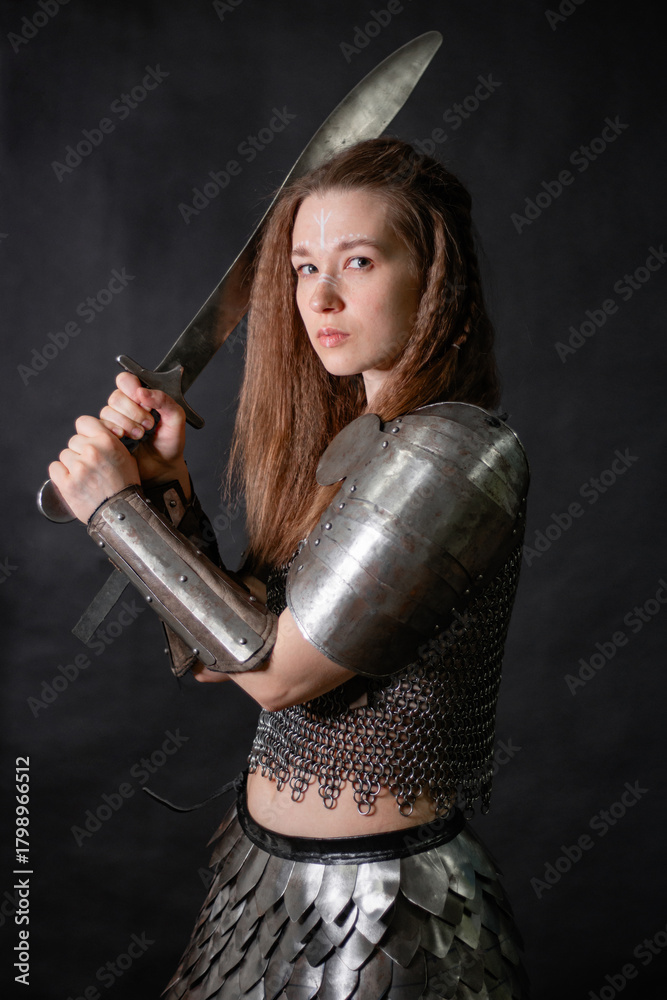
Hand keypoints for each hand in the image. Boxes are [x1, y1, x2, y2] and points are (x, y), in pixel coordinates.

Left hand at [49, 415, 140, 522]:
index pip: (83, 422)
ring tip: (85, 477)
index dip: (84, 432)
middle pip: (73, 441)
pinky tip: (73, 481)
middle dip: (80, 451)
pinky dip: (61, 474)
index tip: (87, 440)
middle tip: (90, 466)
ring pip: (64, 455)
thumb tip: (96, 436)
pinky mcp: (67, 482)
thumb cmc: (125, 486)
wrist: (122, 512)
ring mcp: (78, 467)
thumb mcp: (126, 457)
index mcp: (106, 441)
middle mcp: (91, 451)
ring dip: (71, 464)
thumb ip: (110, 443)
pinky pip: (55, 468)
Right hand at [99, 372, 188, 494]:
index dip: (132, 389)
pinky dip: (113, 431)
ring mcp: (114, 420)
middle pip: (116, 397)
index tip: (144, 402)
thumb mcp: (176, 419)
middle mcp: (125, 406)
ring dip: (126, 424)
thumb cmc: (170, 443)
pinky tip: (124, 438)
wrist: (162, 467)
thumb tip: (142, 392)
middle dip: (133, 412)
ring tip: (140, 435)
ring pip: (107, 411)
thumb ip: (164, 401)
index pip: (125, 380)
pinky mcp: (106, 434)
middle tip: (149, 425)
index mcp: (141, 396)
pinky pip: (100, 425)